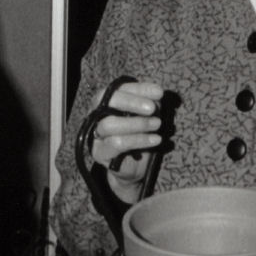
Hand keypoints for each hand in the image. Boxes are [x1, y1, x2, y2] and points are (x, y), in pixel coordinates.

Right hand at [87, 81, 164, 202]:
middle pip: (108, 101)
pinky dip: (139, 139)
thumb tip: (157, 97)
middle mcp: (98, 115)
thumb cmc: (140, 136)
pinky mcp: (100, 152)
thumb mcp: (148, 117)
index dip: (139, 89)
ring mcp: (97, 134)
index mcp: (109, 103)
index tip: (159, 93)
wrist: (135, 166)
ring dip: (137, 123)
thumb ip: (150, 105)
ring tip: (157, 124)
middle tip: (152, 108)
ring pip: (110, 124)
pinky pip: (117, 143)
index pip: (119, 89)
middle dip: (132, 102)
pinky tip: (155, 139)